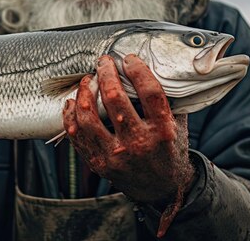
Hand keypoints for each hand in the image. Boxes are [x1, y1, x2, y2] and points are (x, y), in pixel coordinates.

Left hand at [62, 54, 193, 236]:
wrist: (161, 189)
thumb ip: (169, 101)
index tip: (128, 59)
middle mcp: (138, 144)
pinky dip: (70, 114)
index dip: (137, 70)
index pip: (149, 93)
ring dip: (84, 92)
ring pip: (88, 116)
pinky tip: (72, 101)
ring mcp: (115, 155)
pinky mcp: (98, 163)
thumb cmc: (169, 152)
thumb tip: (156, 69)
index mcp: (162, 132)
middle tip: (104, 62)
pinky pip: (76, 134)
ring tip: (87, 80)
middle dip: (106, 73)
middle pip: (115, 99)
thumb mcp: (178, 127)